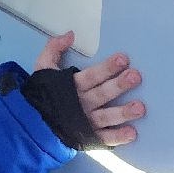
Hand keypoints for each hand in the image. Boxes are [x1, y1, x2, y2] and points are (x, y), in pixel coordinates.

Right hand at [34, 31, 144, 146]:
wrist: (33, 122)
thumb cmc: (42, 92)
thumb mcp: (42, 67)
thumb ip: (54, 48)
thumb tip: (70, 34)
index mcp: (71, 86)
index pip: (92, 75)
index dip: (107, 67)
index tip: (123, 59)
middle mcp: (81, 103)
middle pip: (102, 93)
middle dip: (119, 85)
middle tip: (136, 77)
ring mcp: (86, 122)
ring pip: (107, 116)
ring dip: (124, 112)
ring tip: (141, 107)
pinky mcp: (88, 137)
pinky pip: (104, 138)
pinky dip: (117, 137)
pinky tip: (132, 133)